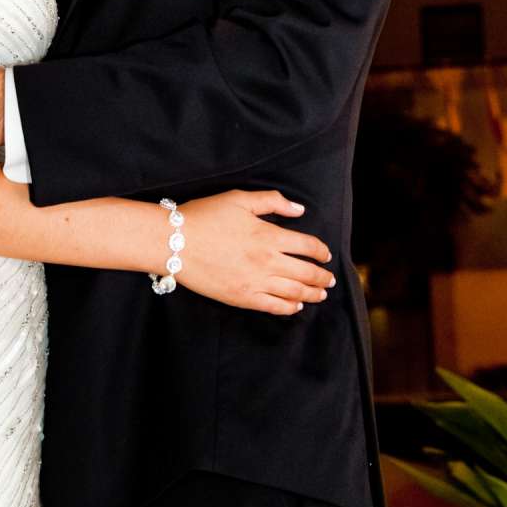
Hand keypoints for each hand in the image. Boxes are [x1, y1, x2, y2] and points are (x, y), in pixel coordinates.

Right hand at [176, 191, 336, 317]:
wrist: (176, 242)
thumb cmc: (206, 216)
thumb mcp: (240, 199)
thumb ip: (272, 201)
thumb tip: (299, 210)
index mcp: (268, 235)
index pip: (307, 246)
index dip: (320, 251)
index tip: (326, 254)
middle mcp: (267, 262)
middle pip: (305, 272)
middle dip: (322, 276)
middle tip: (331, 279)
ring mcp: (255, 283)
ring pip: (294, 292)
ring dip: (312, 294)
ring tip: (321, 294)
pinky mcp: (242, 298)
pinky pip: (273, 307)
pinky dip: (289, 308)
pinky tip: (296, 306)